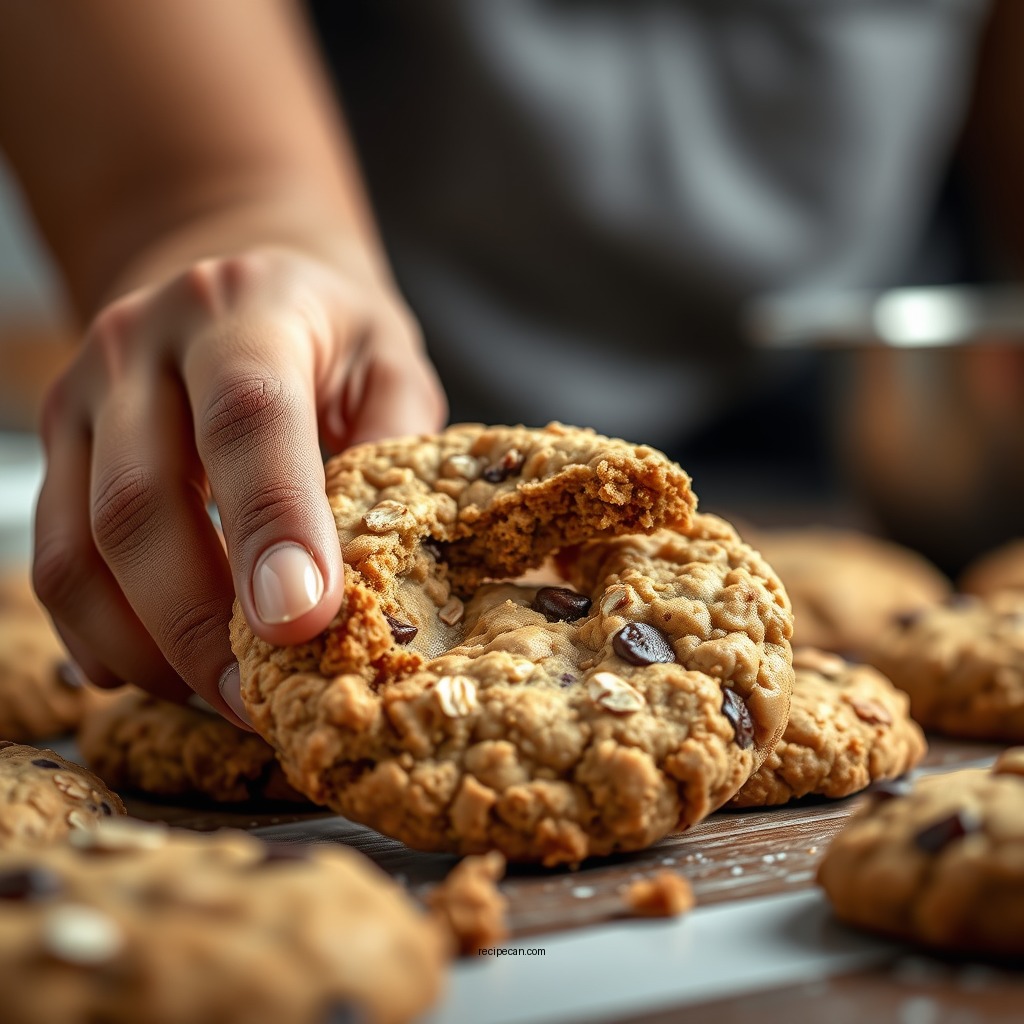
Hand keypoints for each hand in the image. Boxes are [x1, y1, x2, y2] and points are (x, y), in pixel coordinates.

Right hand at [32, 247, 445, 726]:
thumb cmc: (328, 333)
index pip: (249, 419)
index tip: (302, 626)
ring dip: (148, 647)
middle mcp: (144, 346)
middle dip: (202, 625)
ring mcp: (83, 396)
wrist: (232, 274)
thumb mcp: (388, 358)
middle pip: (142, 503)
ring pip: (80, 548)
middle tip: (263, 701)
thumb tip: (384, 568)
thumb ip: (396, 441)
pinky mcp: (55, 445)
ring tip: (222, 697)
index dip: (272, 526)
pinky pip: (54, 561)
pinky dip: (102, 634)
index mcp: (245, 310)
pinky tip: (160, 670)